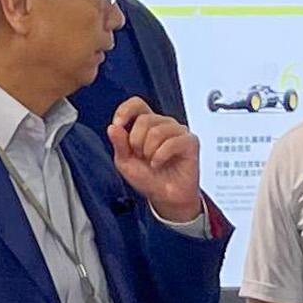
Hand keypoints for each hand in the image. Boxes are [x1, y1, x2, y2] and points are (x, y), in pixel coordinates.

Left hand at [107, 98, 205, 224]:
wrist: (165, 197)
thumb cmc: (148, 178)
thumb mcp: (125, 162)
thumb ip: (119, 144)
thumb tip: (113, 127)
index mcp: (146, 125)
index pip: (136, 104)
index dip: (125, 111)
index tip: (118, 125)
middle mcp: (163, 124)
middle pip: (144, 119)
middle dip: (136, 142)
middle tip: (141, 156)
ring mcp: (177, 132)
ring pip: (157, 131)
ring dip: (149, 152)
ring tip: (152, 162)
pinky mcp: (190, 142)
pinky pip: (172, 142)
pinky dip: (161, 156)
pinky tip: (159, 164)